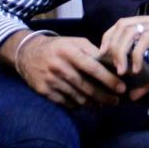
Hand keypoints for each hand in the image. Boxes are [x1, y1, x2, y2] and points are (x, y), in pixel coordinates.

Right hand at [11, 33, 126, 108]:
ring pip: (77, 97)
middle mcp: (59, 66)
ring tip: (104, 104)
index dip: (109, 79)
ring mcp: (50, 80)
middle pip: (86, 86)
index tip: (121, 87)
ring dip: (93, 103)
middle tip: (116, 101)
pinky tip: (87, 105)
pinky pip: (66, 102)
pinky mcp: (44, 91)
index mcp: (69, 51)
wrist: (27, 53)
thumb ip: (94, 51)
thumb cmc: (59, 47)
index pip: (93, 68)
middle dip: (104, 96)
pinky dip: (78, 105)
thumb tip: (114, 64)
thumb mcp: (76, 42)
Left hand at [99, 14, 148, 99]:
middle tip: (112, 67)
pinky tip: (137, 69)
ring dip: (122, 51)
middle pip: (121, 25)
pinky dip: (136, 54)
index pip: (121, 25)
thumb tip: (133, 95)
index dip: (109, 39)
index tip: (105, 59)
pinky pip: (145, 39)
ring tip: (123, 71)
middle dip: (112, 46)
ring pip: (130, 30)